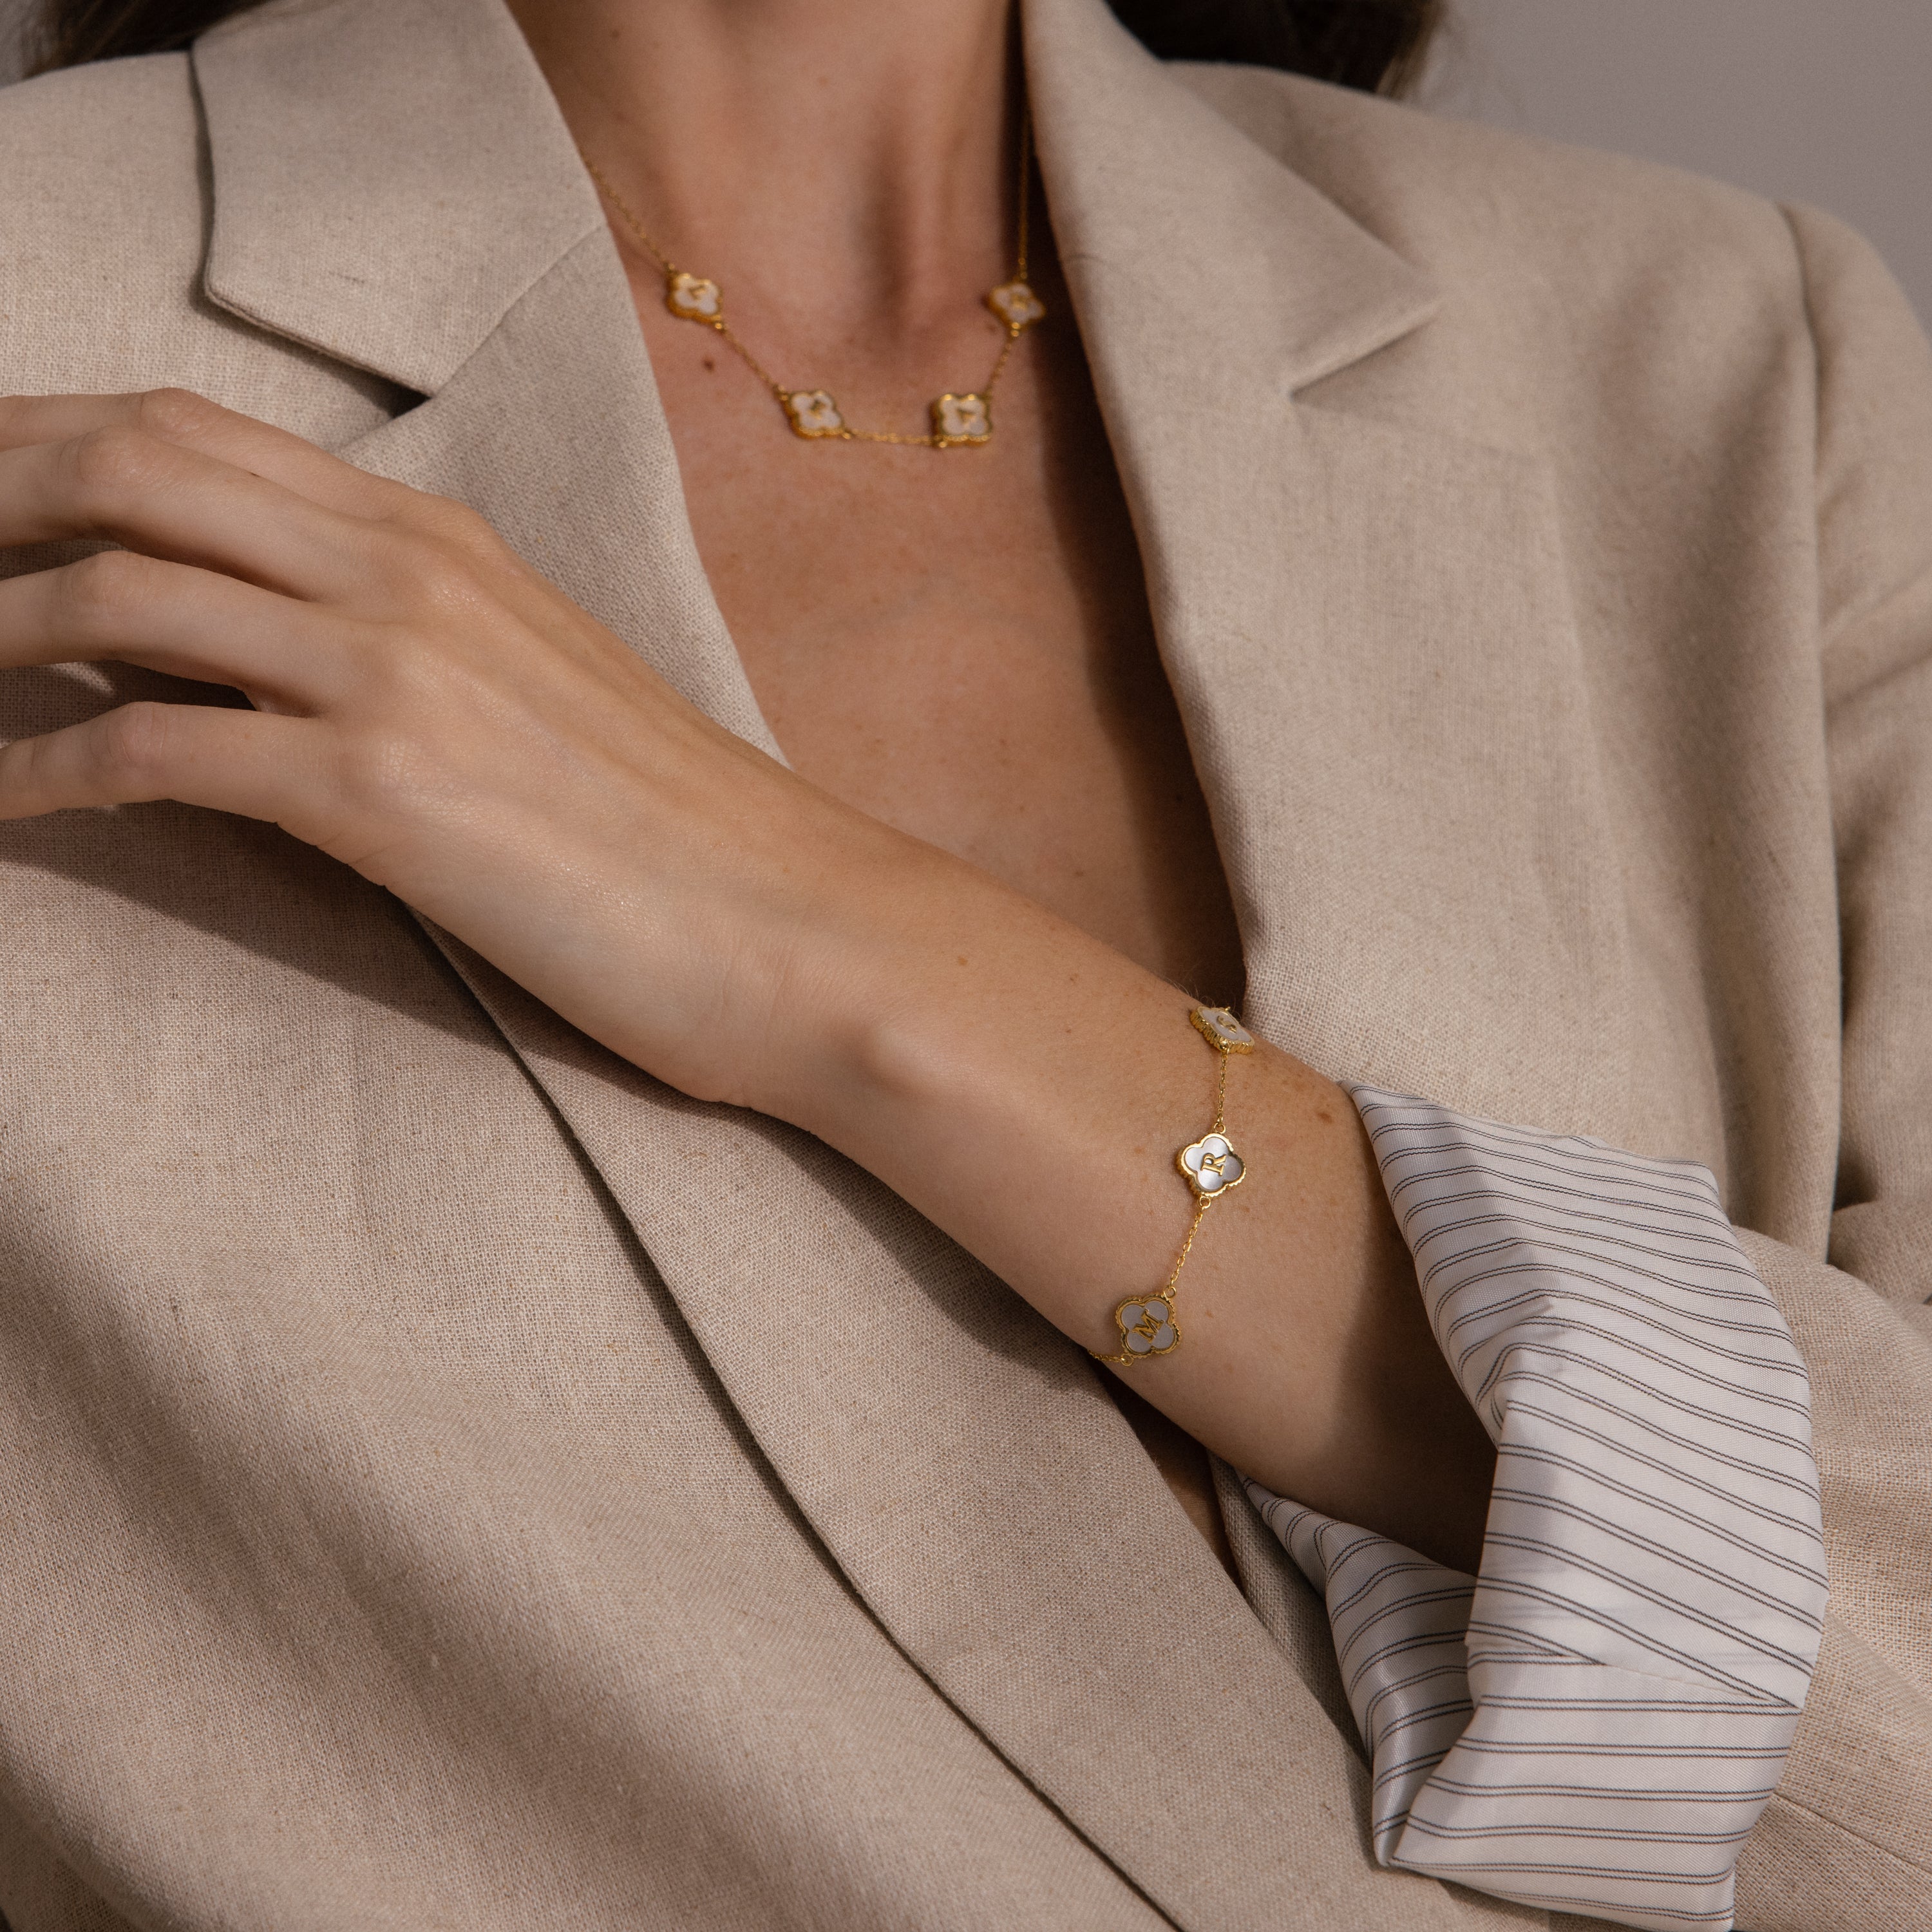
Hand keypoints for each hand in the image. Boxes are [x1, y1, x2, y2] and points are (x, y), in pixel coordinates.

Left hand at [0, 391, 1493, 1565]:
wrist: (800, 930)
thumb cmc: (680, 839)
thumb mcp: (541, 696)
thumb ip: (417, 645)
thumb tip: (281, 658)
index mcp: (445, 540)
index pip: (196, 432)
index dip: (45, 436)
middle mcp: (409, 573)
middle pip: (131, 464)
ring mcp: (398, 672)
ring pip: (118, 591)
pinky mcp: (387, 791)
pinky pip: (155, 751)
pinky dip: (46, 773)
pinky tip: (3, 812)